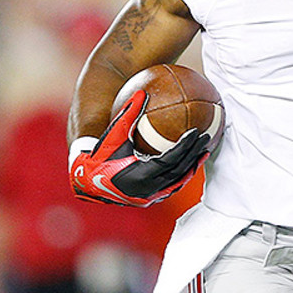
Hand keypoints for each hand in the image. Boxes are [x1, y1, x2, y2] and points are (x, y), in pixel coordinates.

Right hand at [70, 90, 210, 206]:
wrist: (85, 180)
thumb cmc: (98, 154)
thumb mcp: (112, 134)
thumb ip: (127, 114)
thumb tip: (142, 91)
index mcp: (137, 175)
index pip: (169, 159)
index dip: (185, 146)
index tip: (197, 131)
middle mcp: (145, 190)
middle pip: (178, 170)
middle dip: (194, 153)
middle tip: (207, 136)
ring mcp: (147, 198)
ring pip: (177, 181)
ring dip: (192, 165)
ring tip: (205, 150)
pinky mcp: (148, 200)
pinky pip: (171, 187)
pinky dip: (182, 174)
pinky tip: (191, 162)